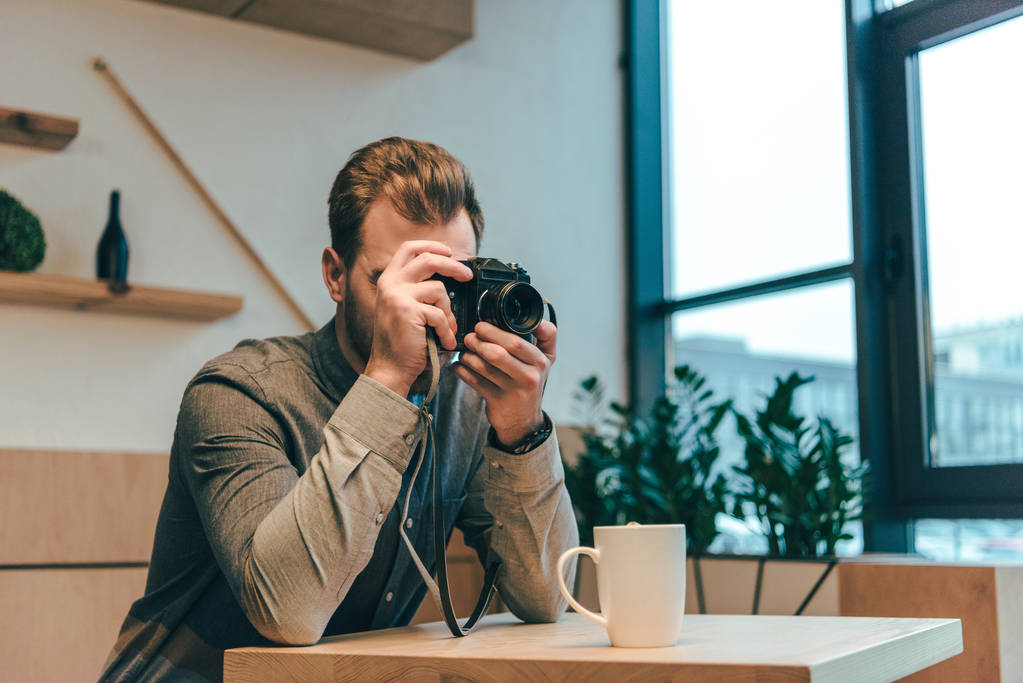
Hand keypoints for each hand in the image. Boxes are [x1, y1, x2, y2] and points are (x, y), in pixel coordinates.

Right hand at [364, 241, 472, 395]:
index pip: (409, 248)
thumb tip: (447, 276)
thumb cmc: (401, 343)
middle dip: (453, 266)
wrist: (390, 368)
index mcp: (388, 280)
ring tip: (447, 329)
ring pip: (439, 289)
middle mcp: (390, 283)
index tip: (449, 252)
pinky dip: (446, 330)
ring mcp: (397, 295)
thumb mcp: (403, 308)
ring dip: (449, 311)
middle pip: (428, 259)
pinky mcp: (408, 311)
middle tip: (467, 276)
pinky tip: (444, 341)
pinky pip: (440, 314)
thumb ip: (417, 290)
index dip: (431, 245)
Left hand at [453, 320, 556, 446]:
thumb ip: (547, 336)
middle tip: (469, 337)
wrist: (524, 420)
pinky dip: (462, 371)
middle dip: (478, 342)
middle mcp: (530, 376)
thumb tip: (538, 318)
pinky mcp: (498, 401)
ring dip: (468, 356)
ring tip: (464, 352)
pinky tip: (459, 366)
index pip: (516, 342)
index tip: (481, 326)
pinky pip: (474, 382)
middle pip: (498, 353)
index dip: (494, 332)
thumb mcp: (546, 360)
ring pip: (483, 367)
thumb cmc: (530, 381)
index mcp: (541, 361)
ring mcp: (513, 391)